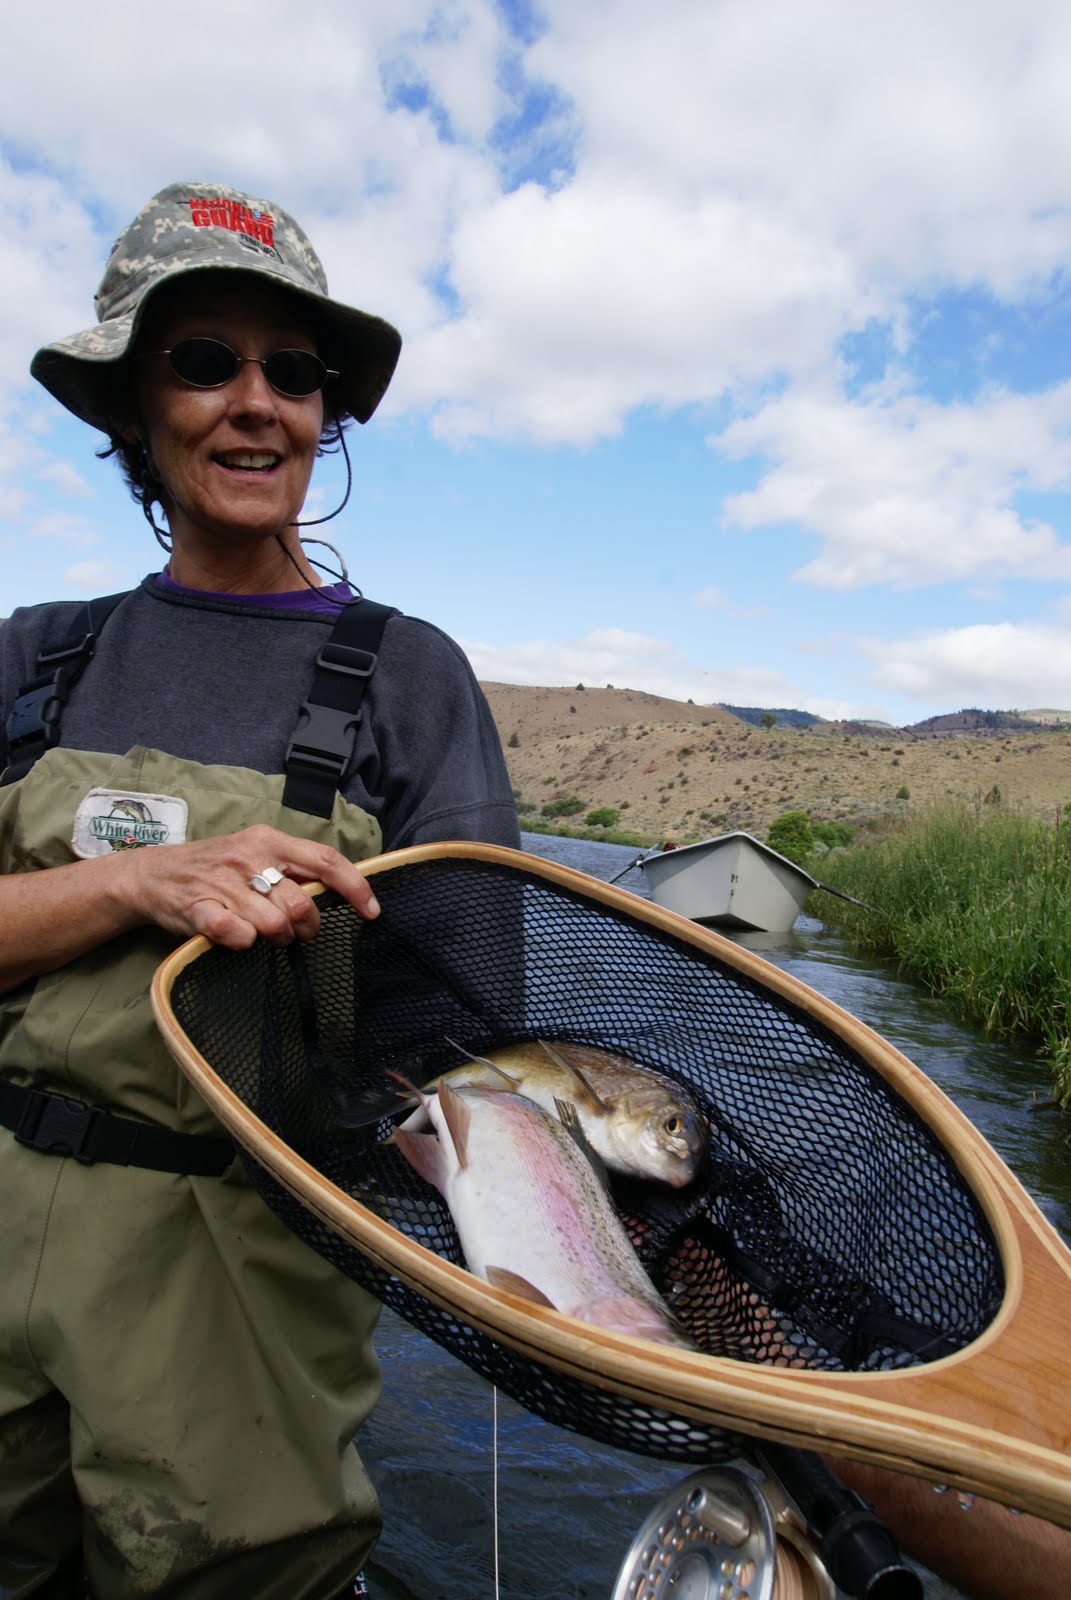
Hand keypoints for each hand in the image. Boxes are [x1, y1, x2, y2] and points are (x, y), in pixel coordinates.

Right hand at [113, 824, 379, 948]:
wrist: (153, 874)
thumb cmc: (215, 868)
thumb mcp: (255, 853)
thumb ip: (293, 867)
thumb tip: (341, 891)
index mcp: (269, 841)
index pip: (326, 861)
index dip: (356, 888)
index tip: (372, 911)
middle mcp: (249, 858)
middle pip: (302, 903)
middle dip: (307, 926)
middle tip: (295, 930)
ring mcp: (223, 883)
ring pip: (275, 924)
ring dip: (276, 938)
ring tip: (263, 932)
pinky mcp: (199, 909)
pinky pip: (238, 936)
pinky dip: (243, 943)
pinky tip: (236, 936)